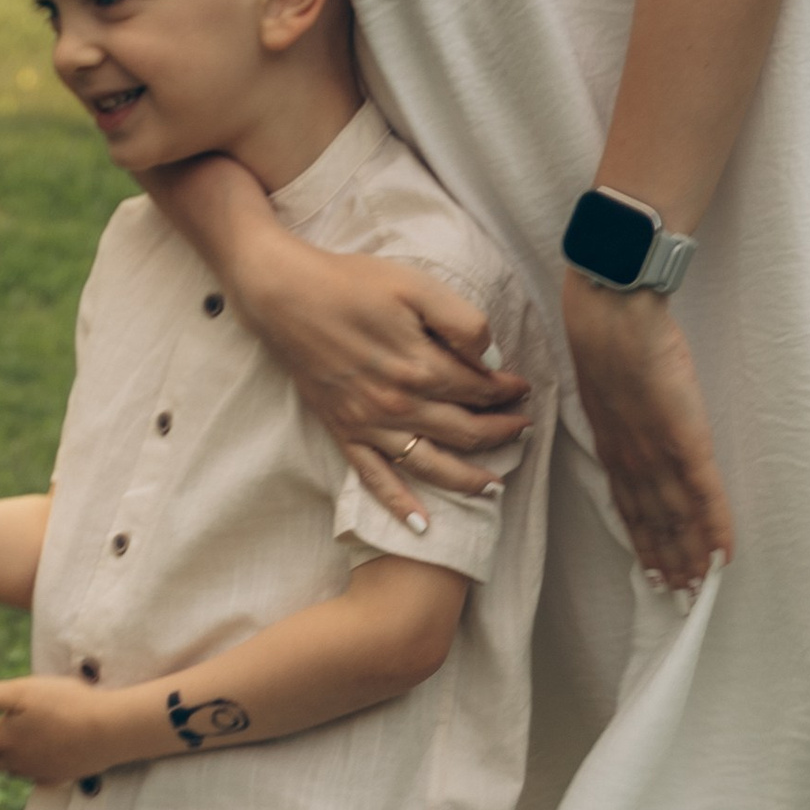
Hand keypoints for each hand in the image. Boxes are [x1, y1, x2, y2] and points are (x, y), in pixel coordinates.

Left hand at [0, 675, 119, 784]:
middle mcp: (19, 761)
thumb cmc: (65, 705)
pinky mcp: (64, 774)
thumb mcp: (21, 692)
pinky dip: (30, 768)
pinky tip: (37, 761)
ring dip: (3, 762)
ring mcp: (42, 770)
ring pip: (13, 769)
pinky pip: (38, 774)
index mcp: (4, 741)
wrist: (111, 731)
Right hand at [242, 228, 531, 525]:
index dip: (507, 390)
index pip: (480, 390)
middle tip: (524, 429)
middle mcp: (401, 405)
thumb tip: (491, 356)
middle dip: (501, 433)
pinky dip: (399, 504)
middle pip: (466, 432)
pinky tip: (421, 525)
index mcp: (422, 367)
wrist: (285, 296)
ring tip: (495, 485)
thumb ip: (461, 321)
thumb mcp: (416, 286)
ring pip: (431, 465)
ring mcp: (371, 424)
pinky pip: (375, 478)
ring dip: (468, 478)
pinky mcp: (344, 431)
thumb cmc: (352, 284)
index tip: (521, 387)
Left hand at [562, 277, 732, 592]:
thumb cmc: (612, 335)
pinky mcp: (685, 443)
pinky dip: (715, 529)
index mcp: (613, 448)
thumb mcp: (606, 381)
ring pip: (677, 521)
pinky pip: (704, 497)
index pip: (630, 508)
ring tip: (699, 590)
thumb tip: (634, 412)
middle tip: (679, 598)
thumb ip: (621, 407)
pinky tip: (723, 555)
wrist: (614, 317)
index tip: (652, 572)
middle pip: (653, 524)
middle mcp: (632, 462)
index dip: (643, 543)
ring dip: (689, 559)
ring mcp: (658, 456)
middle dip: (666, 563)